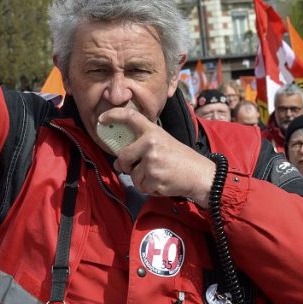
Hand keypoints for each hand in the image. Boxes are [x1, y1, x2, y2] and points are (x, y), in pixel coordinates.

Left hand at [98, 108, 215, 208]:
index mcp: (154, 131)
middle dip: (128, 166)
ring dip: (142, 179)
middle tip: (141, 167)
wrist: (201, 175)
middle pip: (123, 157)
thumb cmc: (181, 159)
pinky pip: (141, 187)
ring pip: (132, 175)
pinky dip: (150, 188)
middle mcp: (151, 143)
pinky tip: (163, 183)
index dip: (114, 115)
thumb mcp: (163, 144)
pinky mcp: (154, 178)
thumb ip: (141, 149)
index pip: (130, 117)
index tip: (102, 120)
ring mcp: (152, 161)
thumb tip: (118, 164)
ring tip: (160, 174)